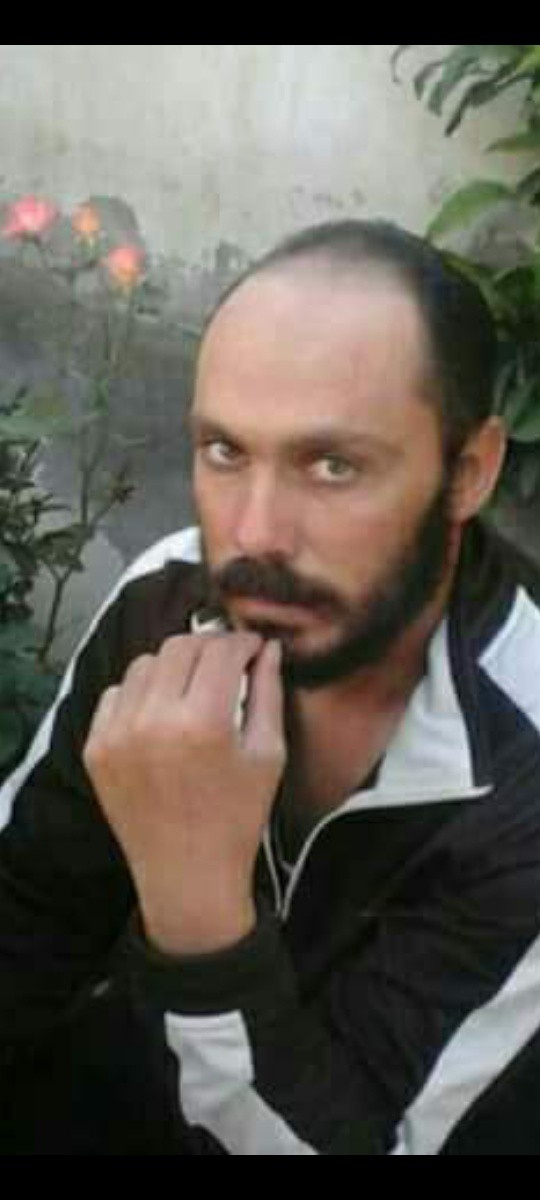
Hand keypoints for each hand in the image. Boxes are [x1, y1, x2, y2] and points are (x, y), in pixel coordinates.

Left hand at [83, 633, 285, 954]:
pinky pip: (116, 694)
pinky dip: (140, 693)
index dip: (241, 641)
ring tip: (193, 688)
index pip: (220, 650)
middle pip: (179, 646)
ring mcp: (117, 734)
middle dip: (208, 646)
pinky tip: (162, 713)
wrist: (188, 875)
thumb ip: (267, 693)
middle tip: (225, 662)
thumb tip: (267, 648)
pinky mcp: (96, 748)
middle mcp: (154, 721)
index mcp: (203, 723)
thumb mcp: (268, 754)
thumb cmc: (238, 818)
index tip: (252, 648)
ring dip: (173, 666)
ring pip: (144, 664)